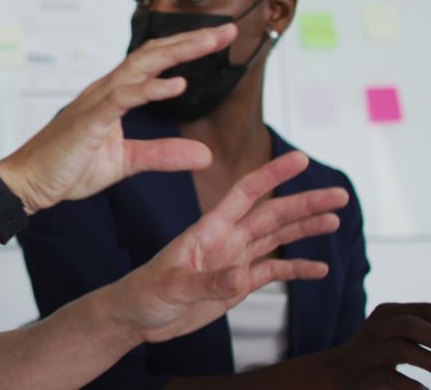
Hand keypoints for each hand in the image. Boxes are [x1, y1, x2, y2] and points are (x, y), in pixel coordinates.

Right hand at [0, 24, 235, 212]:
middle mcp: (105, 91)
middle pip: (153, 54)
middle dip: (191, 40)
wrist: (27, 184)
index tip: (220, 39)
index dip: (186, 49)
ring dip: (177, 53)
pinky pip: (122, 99)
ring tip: (209, 43)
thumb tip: (203, 154)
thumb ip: (162, 154)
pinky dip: (149, 90)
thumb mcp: (125, 162)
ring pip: (141, 67)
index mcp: (113, 96)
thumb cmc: (66, 168)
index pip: (154, 63)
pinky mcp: (89, 120)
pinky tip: (174, 85)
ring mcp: (96, 102)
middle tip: (228, 29)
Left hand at [106, 151, 348, 342]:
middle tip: (339, 194)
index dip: (271, 175)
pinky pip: (272, 271)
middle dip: (304, 203)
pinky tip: (319, 269)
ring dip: (305, 229)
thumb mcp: (172, 286)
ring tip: (336, 220)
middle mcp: (225, 240)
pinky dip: (296, 269)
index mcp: (208, 229)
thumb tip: (242, 278)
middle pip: (271, 214)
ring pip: (276, 237)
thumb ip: (208, 282)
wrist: (136, 317)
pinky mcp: (237, 284)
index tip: (299, 158)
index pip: (244, 194)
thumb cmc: (144, 293)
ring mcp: (233, 260)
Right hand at [323, 303, 430, 388]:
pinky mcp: (364, 376)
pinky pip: (391, 379)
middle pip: (410, 325)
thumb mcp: (399, 332)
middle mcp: (376, 328)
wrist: (338, 371)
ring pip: (400, 349)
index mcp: (388, 312)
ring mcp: (368, 352)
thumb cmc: (381, 351)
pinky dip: (414, 386)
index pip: (426, 310)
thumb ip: (424, 327)